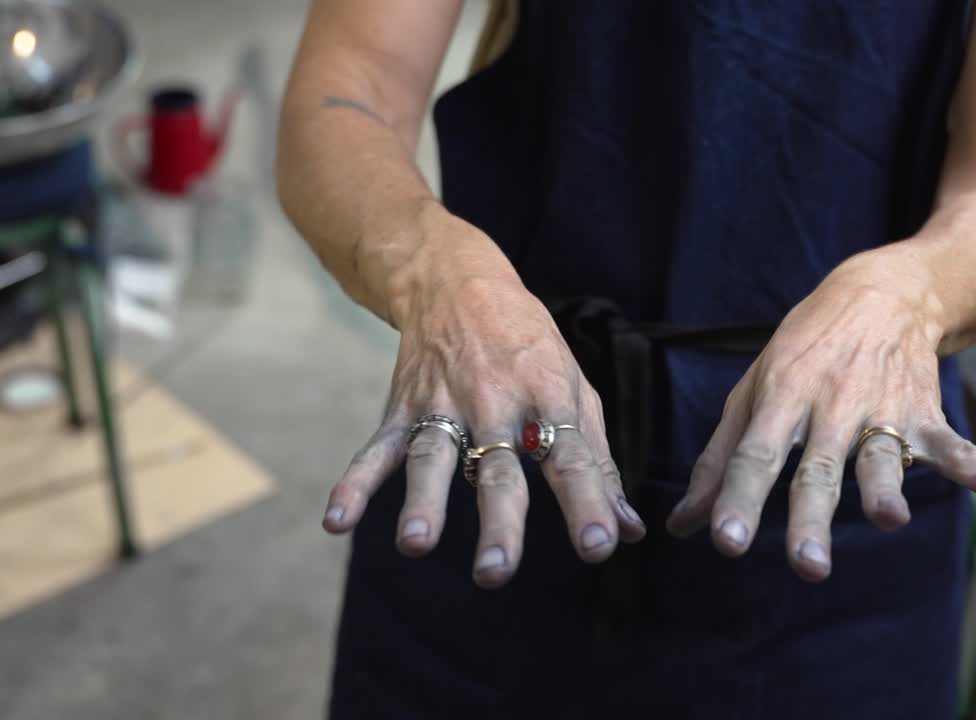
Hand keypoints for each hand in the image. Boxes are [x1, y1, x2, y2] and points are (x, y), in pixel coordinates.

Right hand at [320, 209, 644, 587]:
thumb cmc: (530, 347)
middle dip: (499, 522)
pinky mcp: (403, 406)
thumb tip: (629, 530)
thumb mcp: (575, 390)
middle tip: (496, 573)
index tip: (600, 544)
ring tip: (415, 543)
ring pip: (435, 458)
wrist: (458, 280)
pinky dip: (355, 483)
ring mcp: (444, 404)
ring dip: (424, 502)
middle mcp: (497, 403)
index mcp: (548, 398)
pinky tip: (338, 521)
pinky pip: (378, 448)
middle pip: (500, 469)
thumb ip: (598, 464)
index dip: (587, 501)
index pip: (572, 457)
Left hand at [665, 252, 975, 580]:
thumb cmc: (804, 350)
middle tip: (807, 565)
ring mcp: (883, 409)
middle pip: (818, 469)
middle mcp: (830, 406)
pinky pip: (959, 447)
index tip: (724, 542)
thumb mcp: (753, 390)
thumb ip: (719, 461)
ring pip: (883, 458)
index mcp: (782, 399)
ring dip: (888, 488)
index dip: (738, 497)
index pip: (755, 454)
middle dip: (812, 517)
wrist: (883, 291)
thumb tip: (683, 526)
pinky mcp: (926, 413)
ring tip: (890, 519)